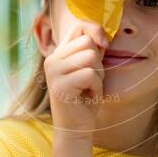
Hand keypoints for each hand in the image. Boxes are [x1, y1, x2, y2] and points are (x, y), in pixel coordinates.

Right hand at [43, 19, 108, 139]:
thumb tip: (102, 34)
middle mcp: (52, 59)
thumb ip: (93, 51)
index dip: (95, 30)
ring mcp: (54, 71)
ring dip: (98, 76)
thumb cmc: (85, 100)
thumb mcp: (91, 70)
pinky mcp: (60, 85)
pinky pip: (90, 75)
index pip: (78, 26)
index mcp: (58, 53)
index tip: (105, 44)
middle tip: (91, 80)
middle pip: (88, 42)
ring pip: (90, 57)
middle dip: (98, 62)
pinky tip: (87, 97)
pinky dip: (96, 88)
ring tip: (89, 88)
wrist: (76, 130)